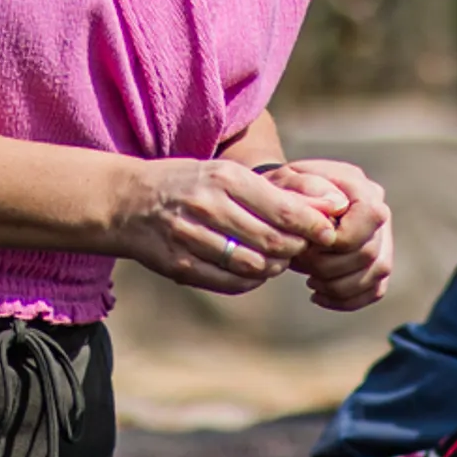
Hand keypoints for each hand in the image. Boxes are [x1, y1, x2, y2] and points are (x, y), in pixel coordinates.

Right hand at [112, 156, 333, 294]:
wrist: (128, 201)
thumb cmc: (189, 184)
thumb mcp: (226, 174)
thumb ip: (273, 192)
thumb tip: (327, 207)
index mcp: (224, 178)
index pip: (284, 210)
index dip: (313, 227)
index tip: (328, 233)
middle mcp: (208, 206)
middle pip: (273, 242)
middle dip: (296, 250)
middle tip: (301, 249)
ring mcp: (191, 237)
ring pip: (254, 266)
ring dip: (274, 268)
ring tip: (276, 260)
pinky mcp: (180, 265)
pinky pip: (230, 282)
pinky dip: (250, 281)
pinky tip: (252, 271)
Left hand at [266, 158, 394, 309]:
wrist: (281, 201)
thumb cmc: (279, 191)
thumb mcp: (283, 181)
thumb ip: (307, 188)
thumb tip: (337, 207)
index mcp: (359, 186)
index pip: (369, 216)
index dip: (339, 240)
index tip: (307, 245)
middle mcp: (378, 208)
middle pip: (370, 251)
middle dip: (330, 267)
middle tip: (302, 264)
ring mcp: (381, 235)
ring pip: (377, 273)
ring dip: (338, 286)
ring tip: (310, 281)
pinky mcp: (375, 259)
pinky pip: (375, 289)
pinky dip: (347, 300)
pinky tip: (319, 295)